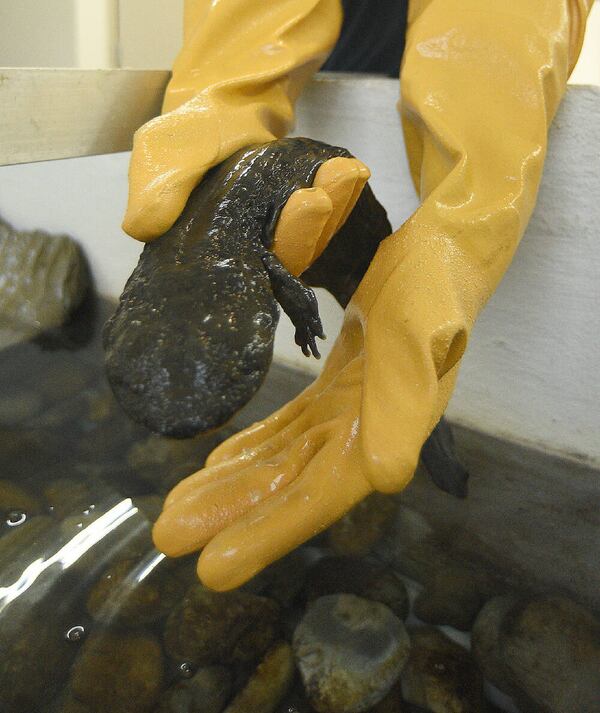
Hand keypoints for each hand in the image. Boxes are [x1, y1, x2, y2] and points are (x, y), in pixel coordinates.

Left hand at [153, 217, 467, 590]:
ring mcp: (347, 412)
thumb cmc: (432, 287)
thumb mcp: (418, 334)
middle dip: (231, 513)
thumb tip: (386, 478)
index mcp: (385, 433)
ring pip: (282, 457)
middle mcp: (365, 434)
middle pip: (290, 483)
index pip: (321, 494)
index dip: (269, 531)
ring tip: (180, 508)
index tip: (212, 568)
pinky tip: (220, 464)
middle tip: (168, 537)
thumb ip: (403, 404)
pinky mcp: (334, 388)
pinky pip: (287, 426)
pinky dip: (253, 448)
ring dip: (231, 484)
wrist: (442, 254)